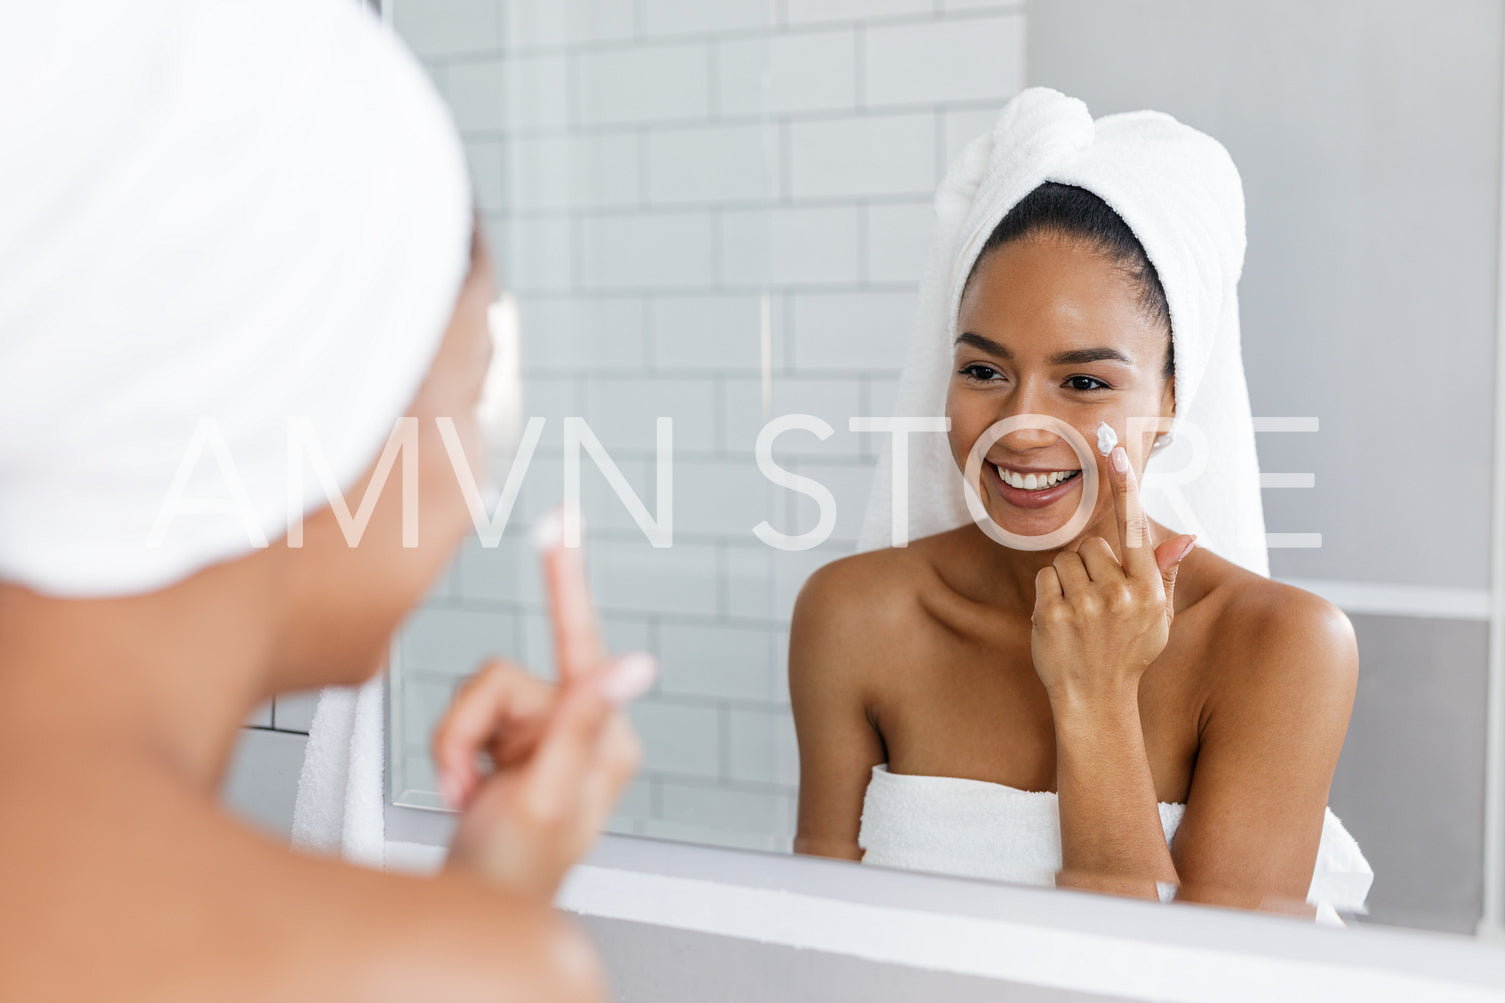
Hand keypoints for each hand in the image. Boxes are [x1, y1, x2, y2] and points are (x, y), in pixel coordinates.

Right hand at [434, 510, 654, 902]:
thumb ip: (583, 723)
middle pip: (501, 677)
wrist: (478, 908)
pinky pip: (465, 714)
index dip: (566, 578)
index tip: (561, 520)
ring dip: (456, 745)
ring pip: (477, 694)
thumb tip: (638, 665)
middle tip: (466, 783)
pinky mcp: (517, 740)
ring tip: (466, 793)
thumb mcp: (547, 795)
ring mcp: (548, 734)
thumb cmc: (516, 873)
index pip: (583, 643)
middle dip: (468, 730)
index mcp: (606, 737)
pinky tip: (465, 789)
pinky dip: (450, 750)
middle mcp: (582, 727)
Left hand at [1030, 445, 1195, 707]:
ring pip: (1067, 559)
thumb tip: (1186, 534)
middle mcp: (1120, 593)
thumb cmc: (1129, 653)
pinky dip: (1048, 593)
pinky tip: (1061, 620)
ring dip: (1068, 579)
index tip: (1114, 448)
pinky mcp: (1053, 613)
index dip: (1125, 485)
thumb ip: (1165, 573)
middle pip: (1093, 544)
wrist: (1096, 699)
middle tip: (1097, 602)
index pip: (1135, 527)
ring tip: (1080, 613)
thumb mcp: (1158, 616)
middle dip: (1091, 565)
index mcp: (1149, 590)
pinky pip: (1045, 577)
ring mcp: (1084, 604)